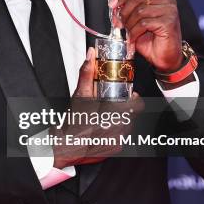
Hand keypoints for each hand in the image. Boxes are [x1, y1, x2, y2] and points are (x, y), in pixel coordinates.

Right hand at [52, 48, 143, 168]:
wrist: (65, 146)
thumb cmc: (71, 123)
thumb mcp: (79, 95)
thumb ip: (87, 73)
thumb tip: (91, 55)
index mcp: (113, 114)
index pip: (138, 105)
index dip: (134, 99)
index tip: (129, 96)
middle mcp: (119, 129)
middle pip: (132, 114)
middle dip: (124, 108)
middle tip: (111, 105)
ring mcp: (118, 140)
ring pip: (128, 125)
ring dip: (120, 120)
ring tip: (106, 116)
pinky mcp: (116, 148)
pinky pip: (122, 137)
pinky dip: (115, 131)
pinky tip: (103, 128)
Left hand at [117, 0, 182, 72]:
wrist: (164, 58)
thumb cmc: (151, 40)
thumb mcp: (136, 20)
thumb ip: (129, 7)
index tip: (112, 5)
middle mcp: (167, 1)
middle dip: (124, 12)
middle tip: (119, 23)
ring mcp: (169, 11)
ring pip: (139, 11)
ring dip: (129, 24)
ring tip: (128, 33)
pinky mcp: (168, 22)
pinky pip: (143, 23)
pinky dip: (134, 32)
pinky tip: (133, 39)